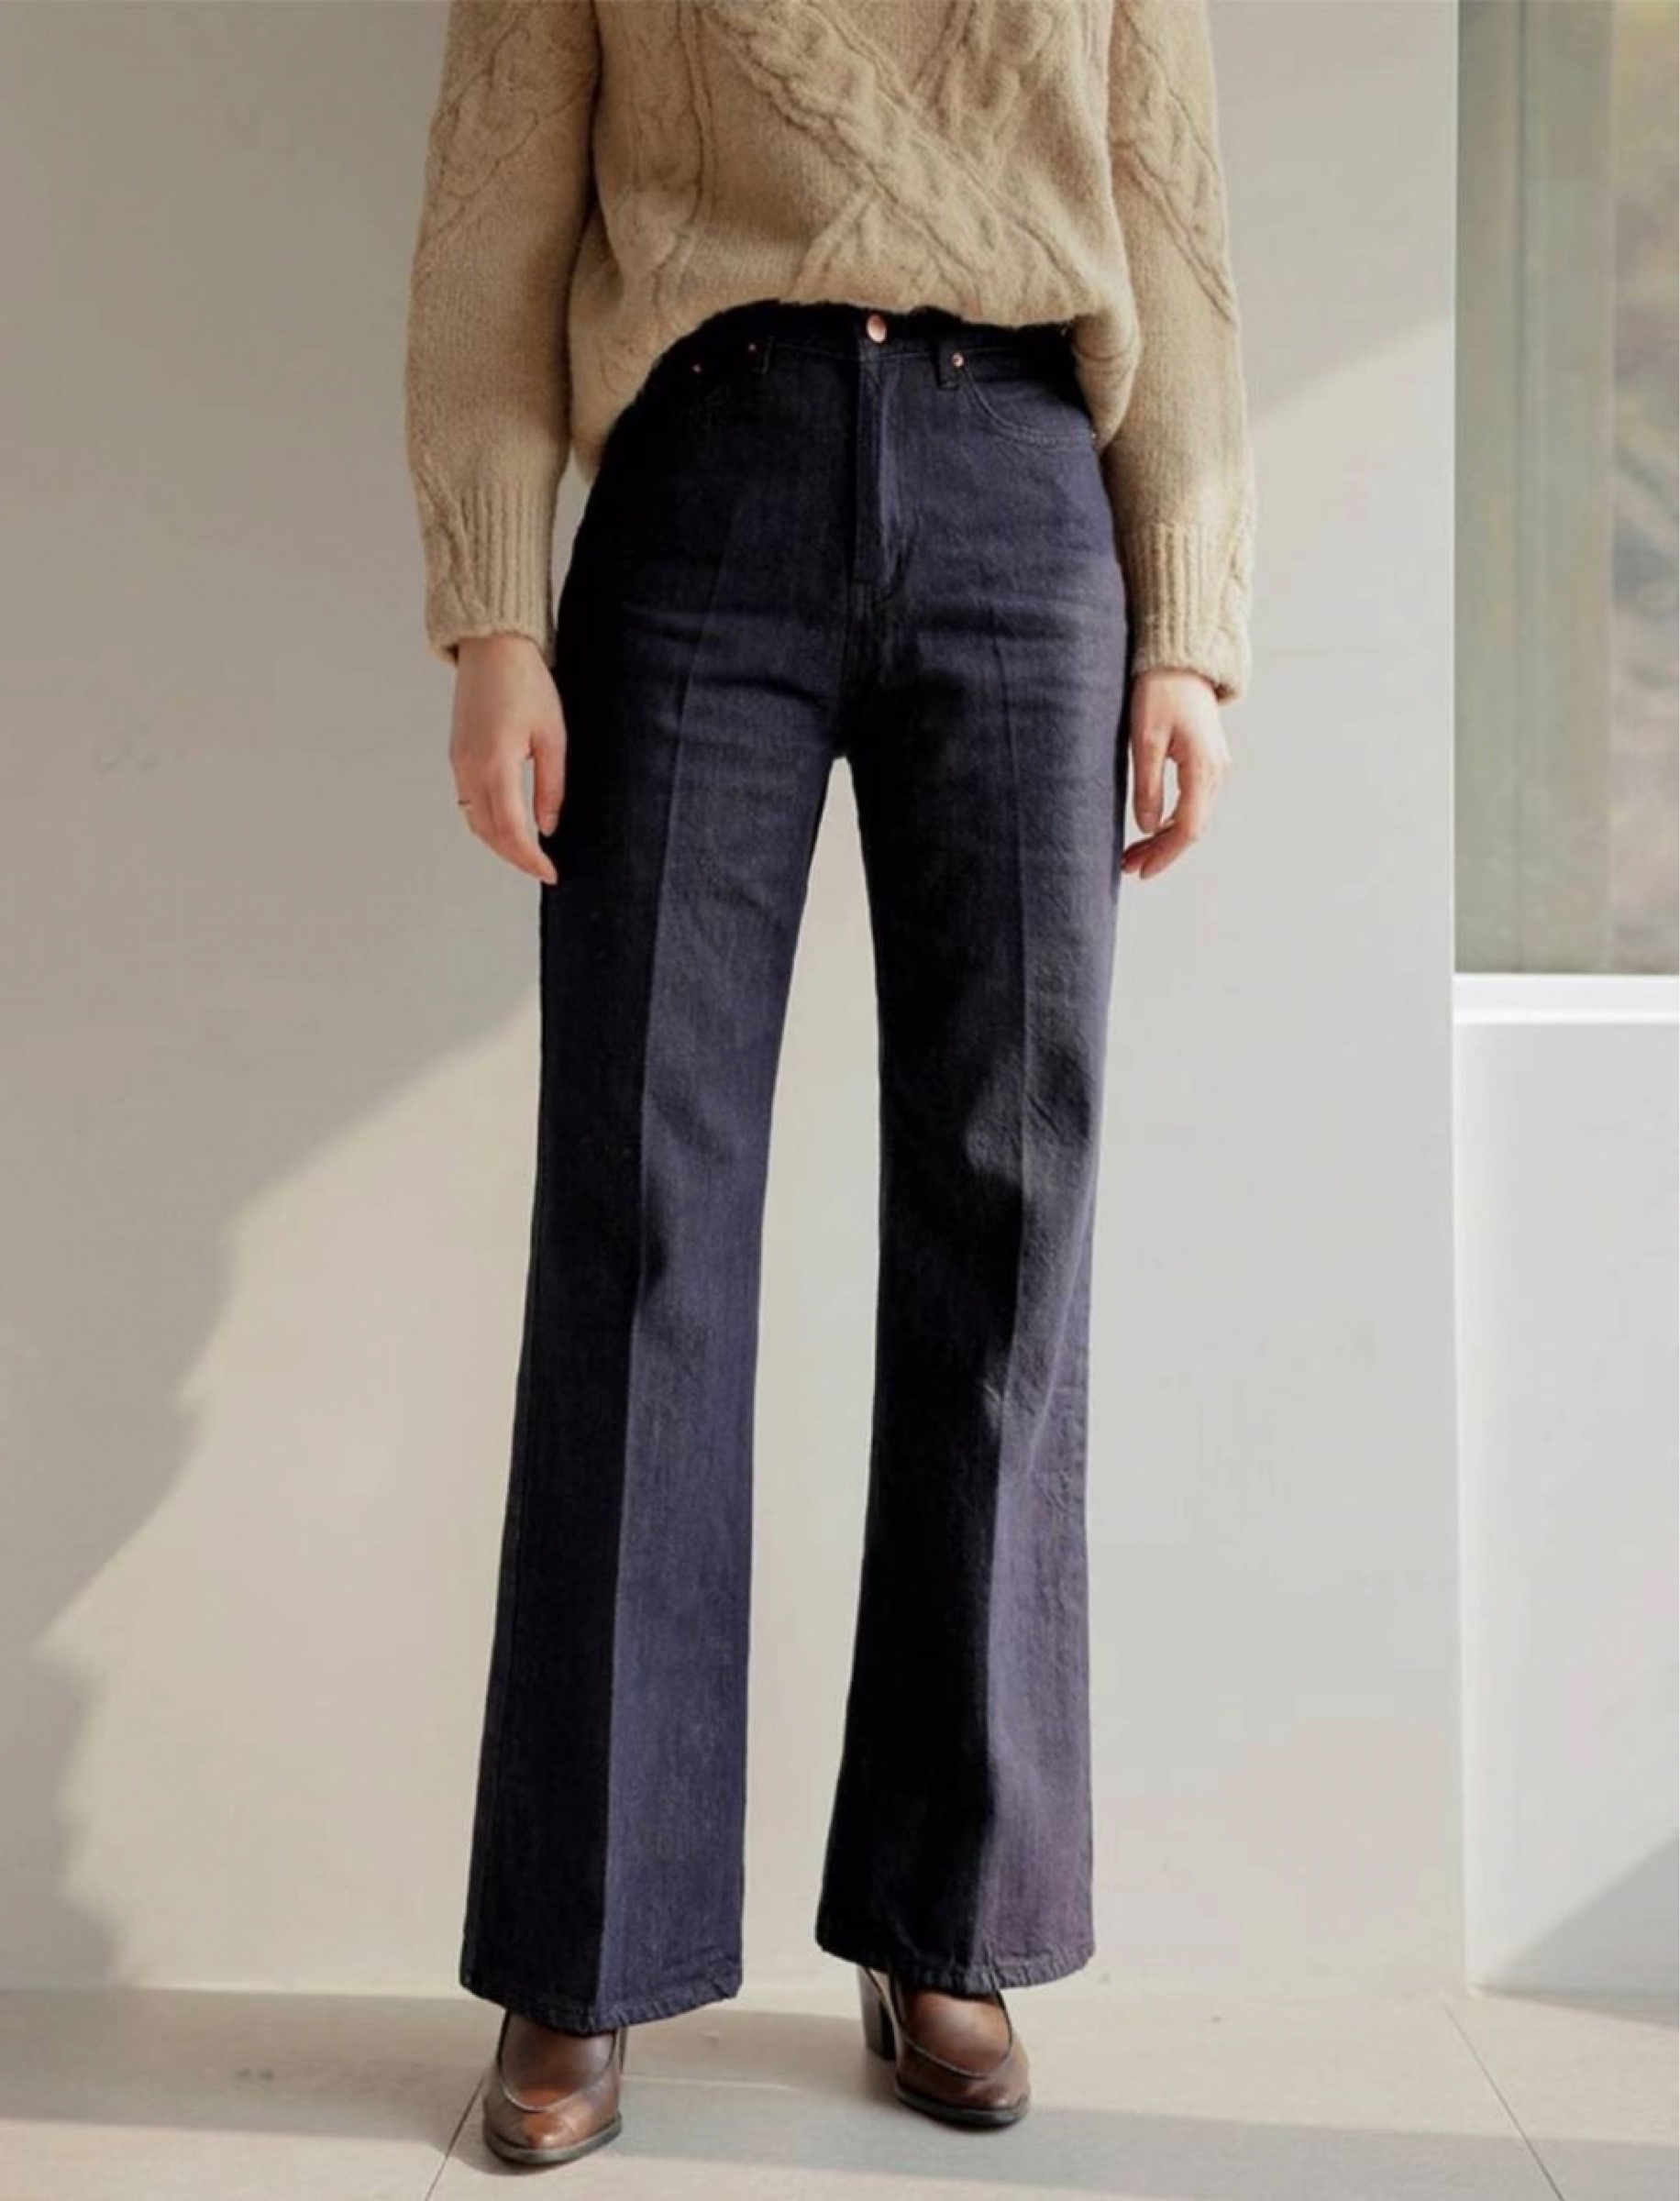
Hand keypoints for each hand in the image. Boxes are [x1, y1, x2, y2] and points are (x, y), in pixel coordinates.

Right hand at [450, 634, 566, 885]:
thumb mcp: (553, 735)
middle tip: (543, 870)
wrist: (492, 646)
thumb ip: (551, 785)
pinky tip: (508, 826)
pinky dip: (487, 822)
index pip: (512, 830)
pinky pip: (468, 802)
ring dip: (499, 843)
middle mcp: (470, 768)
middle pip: (489, 833)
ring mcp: (459, 762)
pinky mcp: (457, 755)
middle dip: (516, 857)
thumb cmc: (527, 683)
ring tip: (529, 854)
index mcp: (496, 764)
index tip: (551, 874)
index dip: (530, 859)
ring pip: (475, 821)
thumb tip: (548, 826)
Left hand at [1122, 667, 1231, 879]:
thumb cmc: (1160, 692)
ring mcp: (1215, 768)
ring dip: (1164, 840)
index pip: (1187, 828)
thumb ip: (1147, 785)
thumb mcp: (1145, 739)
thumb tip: (1146, 827)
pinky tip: (1149, 829)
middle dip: (1161, 853)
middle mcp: (1216, 773)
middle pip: (1191, 829)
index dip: (1164, 855)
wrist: (1182, 660)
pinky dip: (1170, 821)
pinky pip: (1192, 803)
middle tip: (1128, 867)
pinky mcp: (1207, 763)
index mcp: (1203, 769)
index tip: (1141, 871)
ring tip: (1133, 854)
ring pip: (1193, 818)